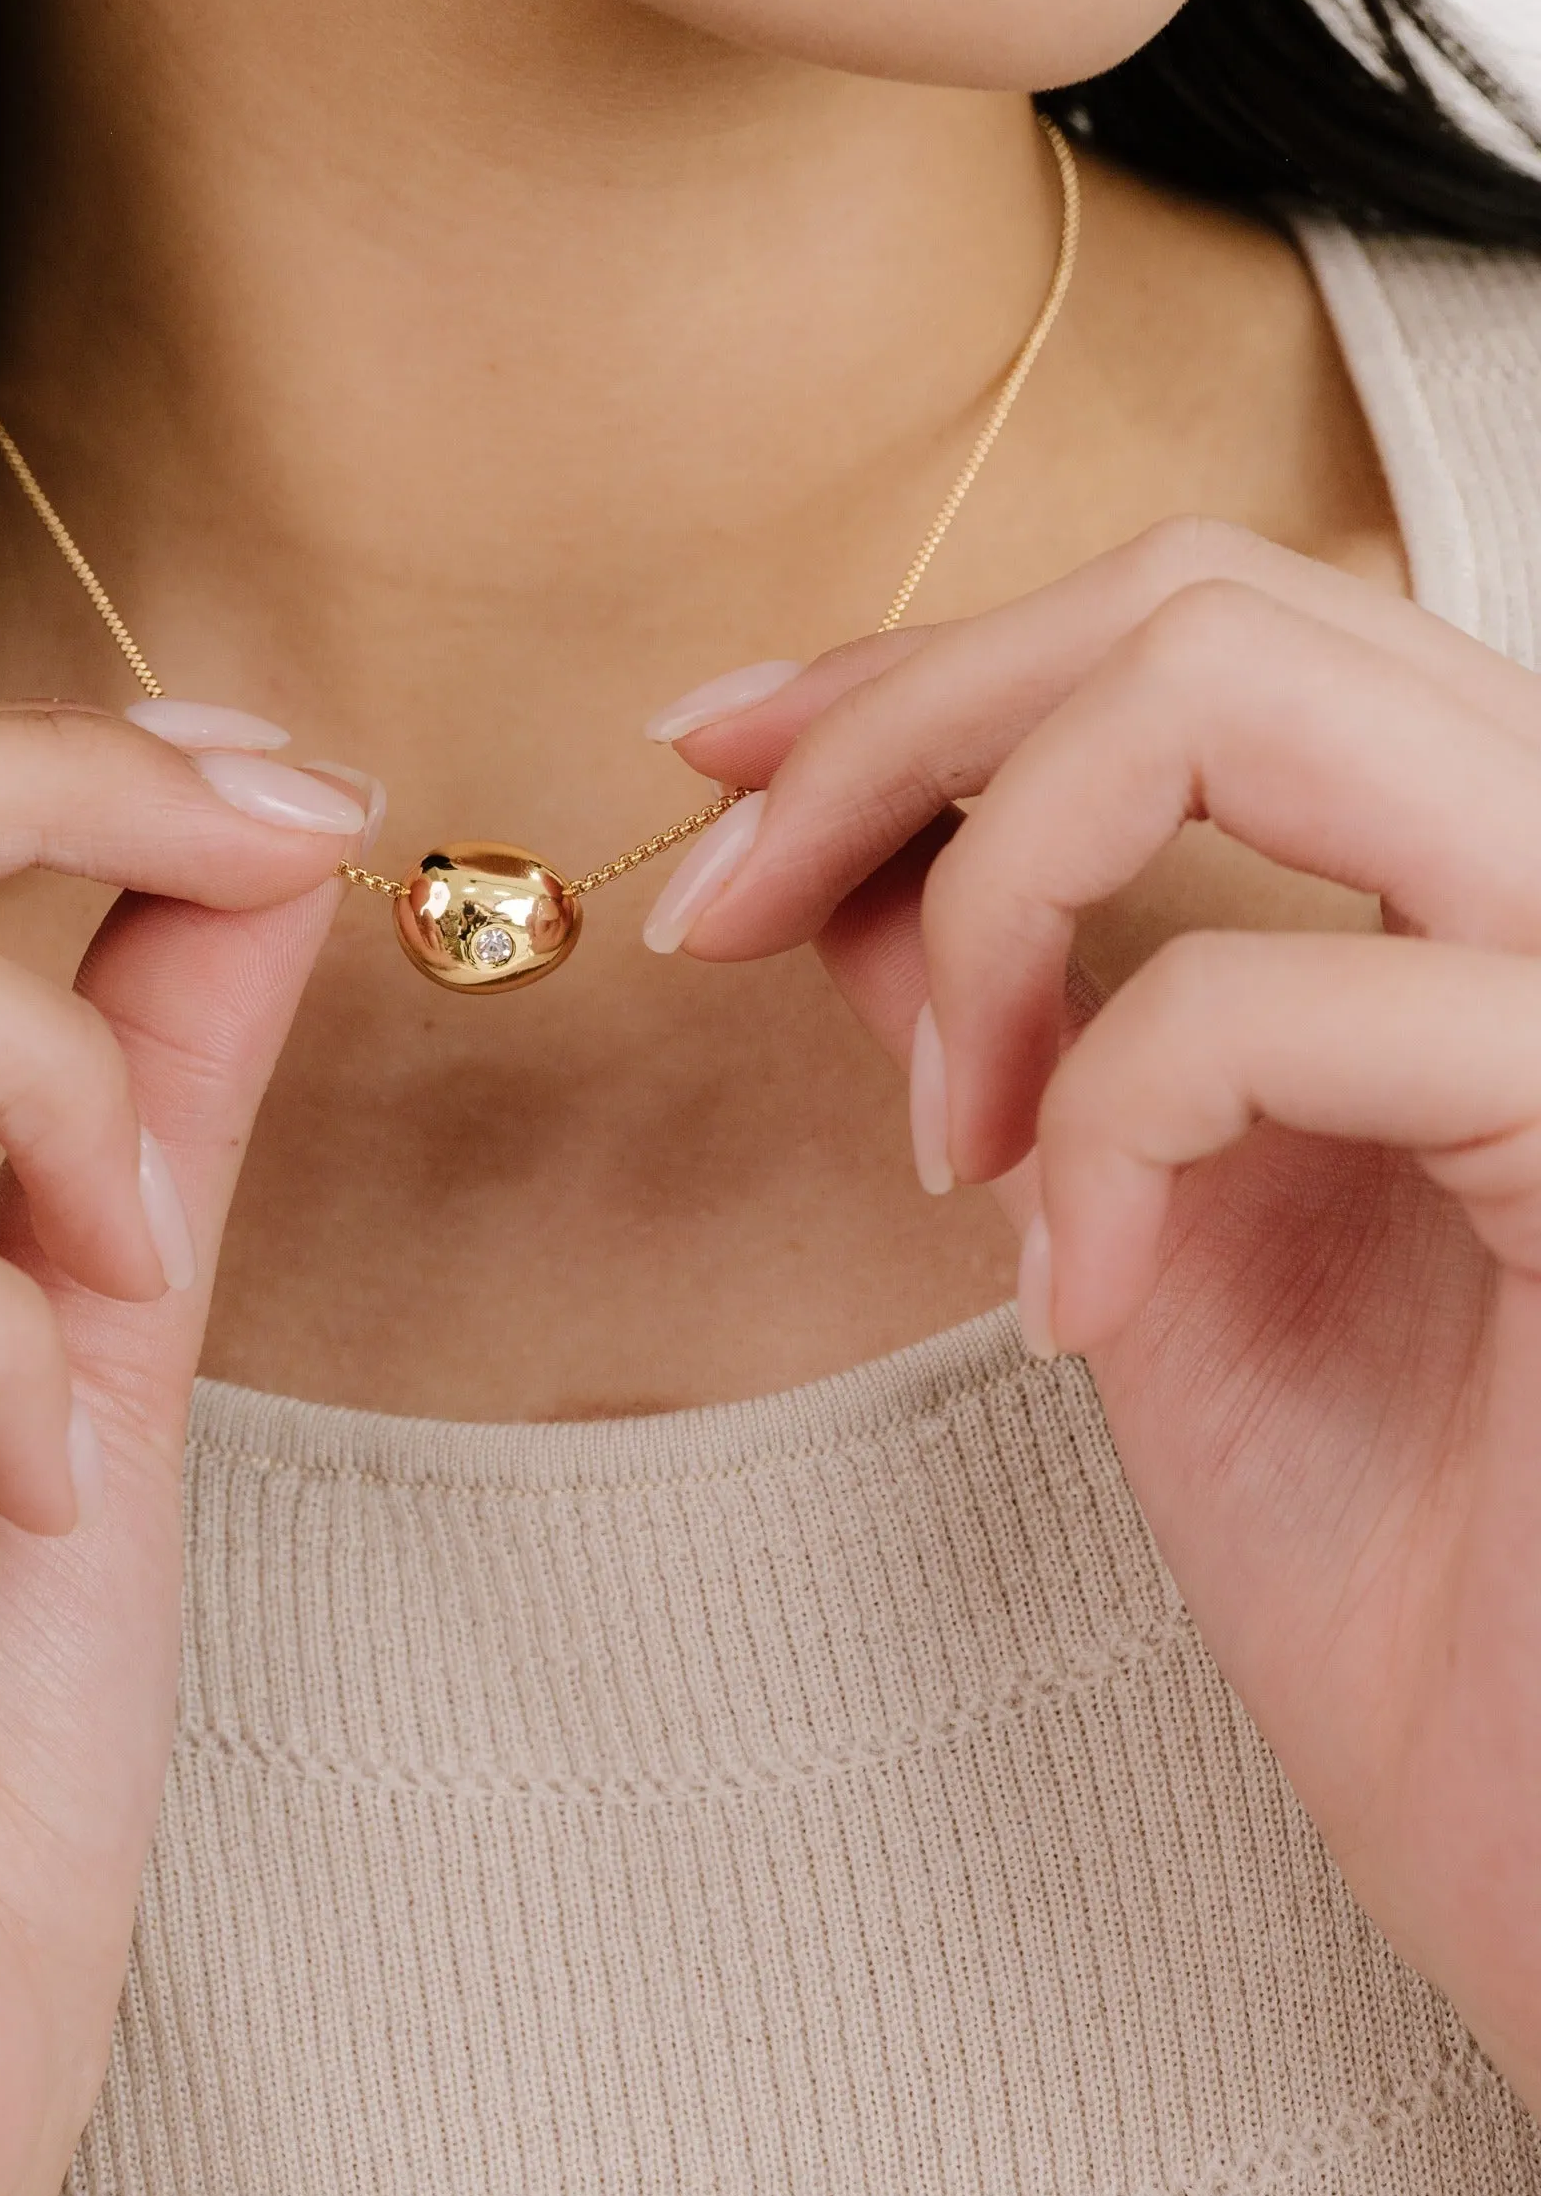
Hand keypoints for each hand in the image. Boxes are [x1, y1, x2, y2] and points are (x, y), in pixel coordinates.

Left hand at [662, 518, 1540, 2116]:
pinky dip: (1100, 1126)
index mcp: (1483, 907)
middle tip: (734, 887)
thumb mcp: (1149, 1257)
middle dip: (909, 719)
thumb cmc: (1421, 1596)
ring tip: (945, 1127)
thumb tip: (855, 872)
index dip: (934, 669)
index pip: (1206, 630)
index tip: (730, 755)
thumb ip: (1032, 1033)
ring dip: (989, 878)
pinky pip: (1260, 993)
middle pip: (1208, 600)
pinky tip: (1075, 1300)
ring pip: (1242, 684)